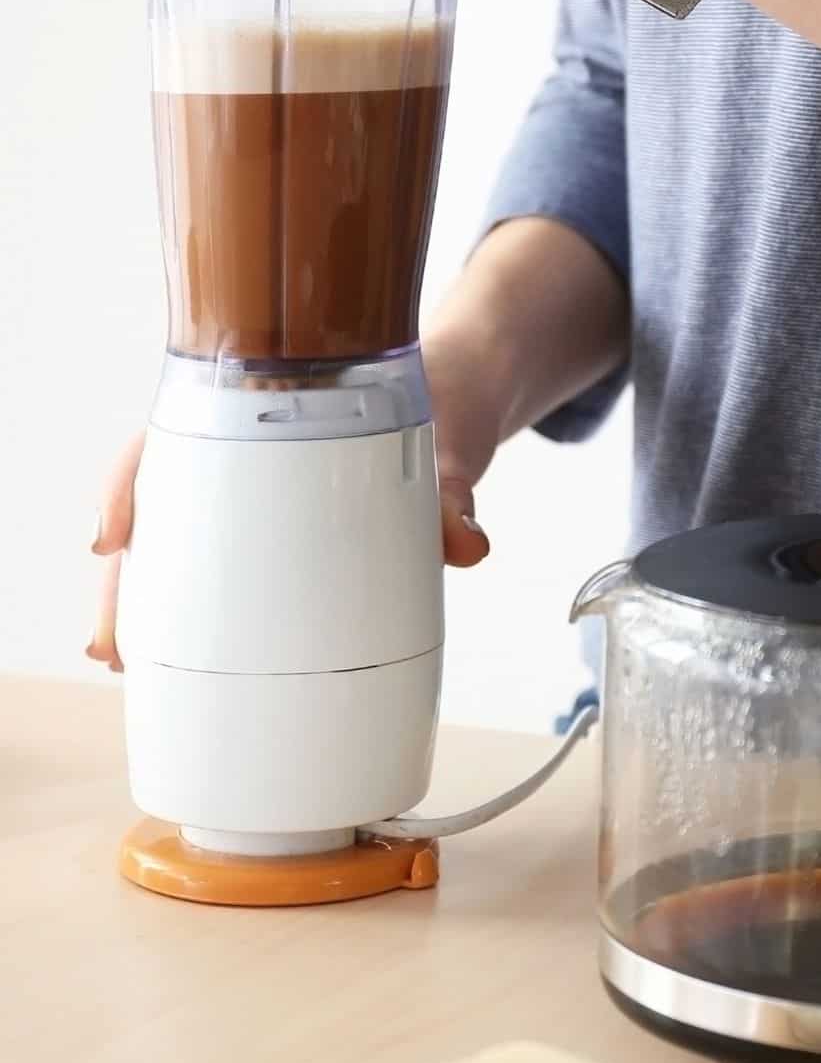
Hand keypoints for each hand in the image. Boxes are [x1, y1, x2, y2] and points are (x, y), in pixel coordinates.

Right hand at [86, 385, 493, 671]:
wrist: (463, 401)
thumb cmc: (443, 407)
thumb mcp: (452, 448)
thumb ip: (456, 494)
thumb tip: (465, 546)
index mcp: (274, 400)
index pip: (175, 430)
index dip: (130, 482)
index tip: (112, 536)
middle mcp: (250, 443)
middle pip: (158, 503)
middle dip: (126, 575)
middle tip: (114, 644)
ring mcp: (259, 489)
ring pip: (176, 538)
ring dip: (143, 600)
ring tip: (122, 662)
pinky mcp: (282, 529)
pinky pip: (220, 563)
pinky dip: (192, 610)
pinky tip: (172, 658)